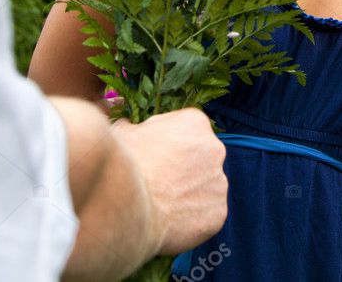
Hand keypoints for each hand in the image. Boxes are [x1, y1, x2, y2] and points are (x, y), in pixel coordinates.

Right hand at [111, 107, 227, 254]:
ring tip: (161, 204)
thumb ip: (136, 130)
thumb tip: (130, 129)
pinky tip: (169, 220)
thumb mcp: (122, 132)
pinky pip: (205, 214)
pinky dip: (190, 219)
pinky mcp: (218, 213)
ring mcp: (219, 183)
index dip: (168, 143)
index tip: (155, 155)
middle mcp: (214, 149)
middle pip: (200, 158)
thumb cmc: (123, 163)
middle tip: (158, 182)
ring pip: (204, 187)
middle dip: (183, 168)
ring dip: (188, 194)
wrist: (127, 203)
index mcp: (194, 122)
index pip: (186, 129)